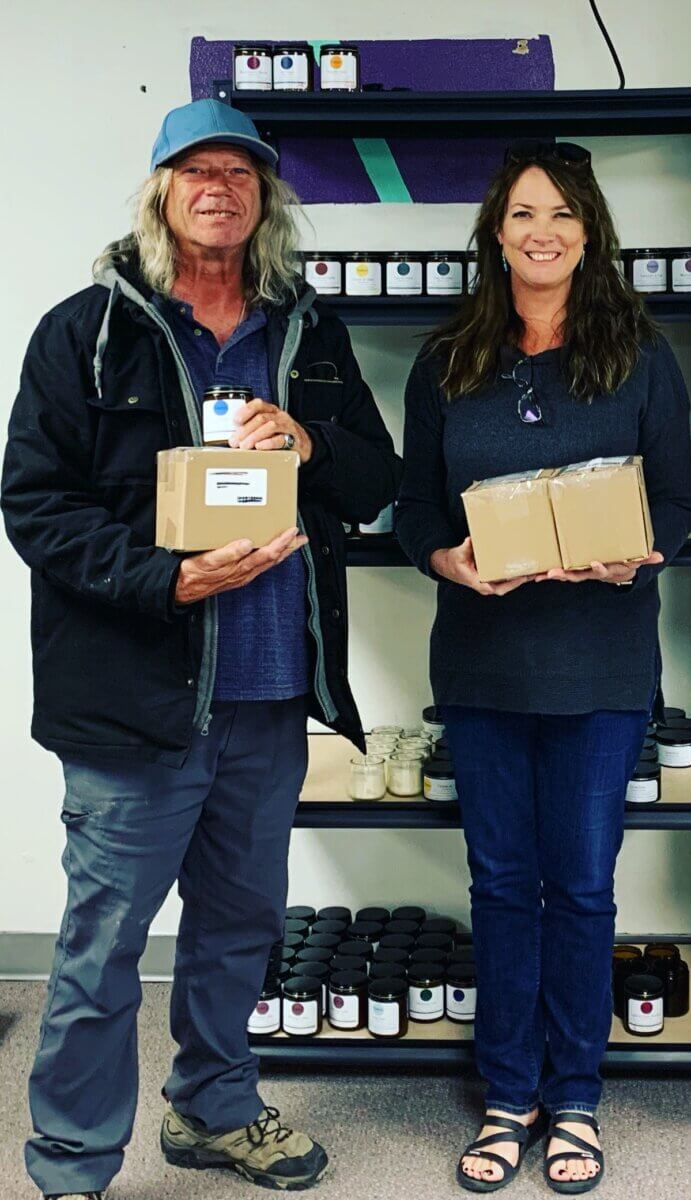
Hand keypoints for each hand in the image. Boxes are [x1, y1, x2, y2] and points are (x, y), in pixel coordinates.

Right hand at [174, 527, 307, 603]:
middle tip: (301, 537)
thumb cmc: (191, 574)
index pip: (268, 554)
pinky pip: (258, 566)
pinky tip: (269, 554)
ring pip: (267, 564)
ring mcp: (241, 577)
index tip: (292, 531)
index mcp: (240, 568)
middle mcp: (244, 574)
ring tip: (292, 544)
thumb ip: (227, 554)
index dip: (282, 543)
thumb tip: (247, 543)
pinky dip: (268, 558)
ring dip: (281, 553)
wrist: (180, 589)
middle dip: (288, 548)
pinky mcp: (235, 577)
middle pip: (273, 559)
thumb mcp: (207, 562)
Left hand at [230, 399, 312, 463]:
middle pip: (261, 418)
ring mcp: (287, 427)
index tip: (235, 421)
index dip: (245, 411)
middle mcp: (280, 416)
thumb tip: (235, 435)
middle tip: (235, 441)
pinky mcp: (293, 440)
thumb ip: (253, 427)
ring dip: (254, 436)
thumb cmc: (282, 435)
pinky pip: (281, 439)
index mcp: (272, 410)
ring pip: (270, 426)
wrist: (305, 444)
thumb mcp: (268, 426)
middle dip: (245, 430)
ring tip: (244, 446)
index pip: (258, 404)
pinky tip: (260, 446)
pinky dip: (268, 443)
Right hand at [430, 537, 532, 595]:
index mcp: (479, 582)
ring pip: (508, 583)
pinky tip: (524, 566)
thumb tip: (470, 540)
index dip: (511, 585)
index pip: (498, 588)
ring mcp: (489, 581)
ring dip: (521, 577)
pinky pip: (505, 577)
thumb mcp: (458, 554)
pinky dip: (515, 573)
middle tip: (535, 572)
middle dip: (521, 580)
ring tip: (534, 569)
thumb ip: (465, 548)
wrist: (448, 566)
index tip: (521, 578)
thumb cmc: (453, 562)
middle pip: (507, 586)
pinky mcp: (491, 576)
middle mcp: (486, 584)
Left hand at [534, 550, 662, 584]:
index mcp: (602, 570)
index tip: (595, 563)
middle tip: (554, 573)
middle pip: (577, 575)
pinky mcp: (569, 570)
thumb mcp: (634, 560)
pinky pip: (557, 573)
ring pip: (564, 575)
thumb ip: (645, 558)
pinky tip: (536, 575)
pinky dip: (547, 575)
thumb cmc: (620, 563)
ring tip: (542, 575)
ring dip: (553, 576)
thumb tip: (659, 556)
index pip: (601, 570)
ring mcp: (578, 573)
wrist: (612, 572)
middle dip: (565, 575)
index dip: (598, 568)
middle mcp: (588, 573)